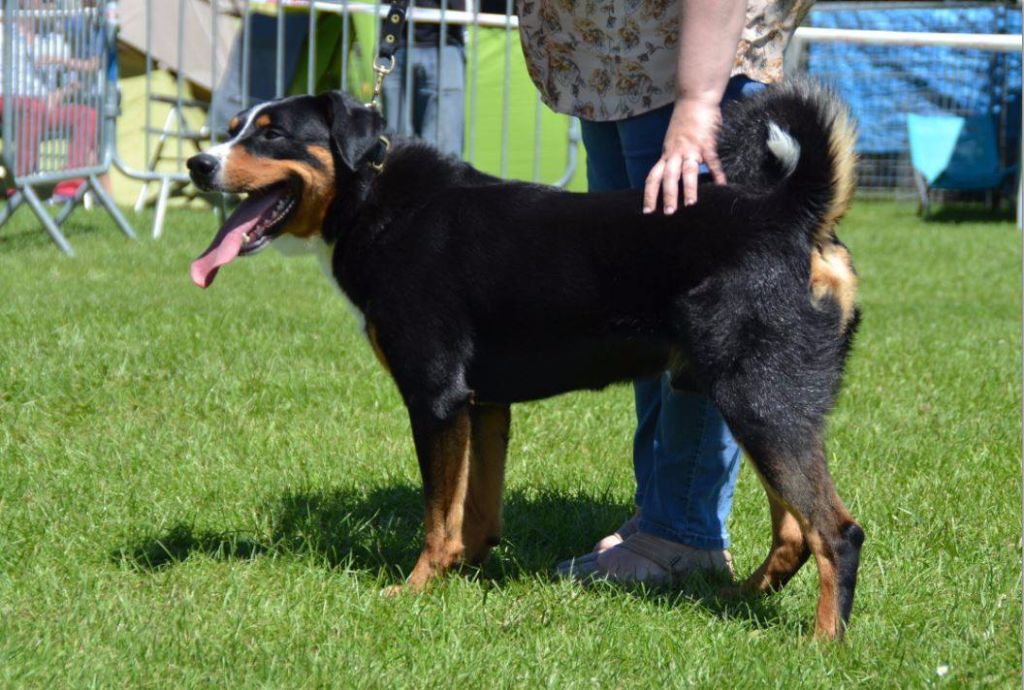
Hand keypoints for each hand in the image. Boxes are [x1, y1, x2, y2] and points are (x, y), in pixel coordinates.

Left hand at [642, 97, 725, 213]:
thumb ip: (674, 158)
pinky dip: (718, 174)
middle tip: (668, 213)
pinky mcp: (707, 143)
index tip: (647, 210)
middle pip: (668, 177)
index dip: (650, 194)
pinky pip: (712, 161)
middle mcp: (675, 153)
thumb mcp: (673, 142)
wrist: (695, 99)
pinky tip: (722, 186)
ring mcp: (691, 148)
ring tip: (690, 205)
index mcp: (666, 154)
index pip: (653, 177)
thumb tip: (674, 176)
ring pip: (687, 171)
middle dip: (667, 196)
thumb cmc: (685, 121)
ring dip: (688, 188)